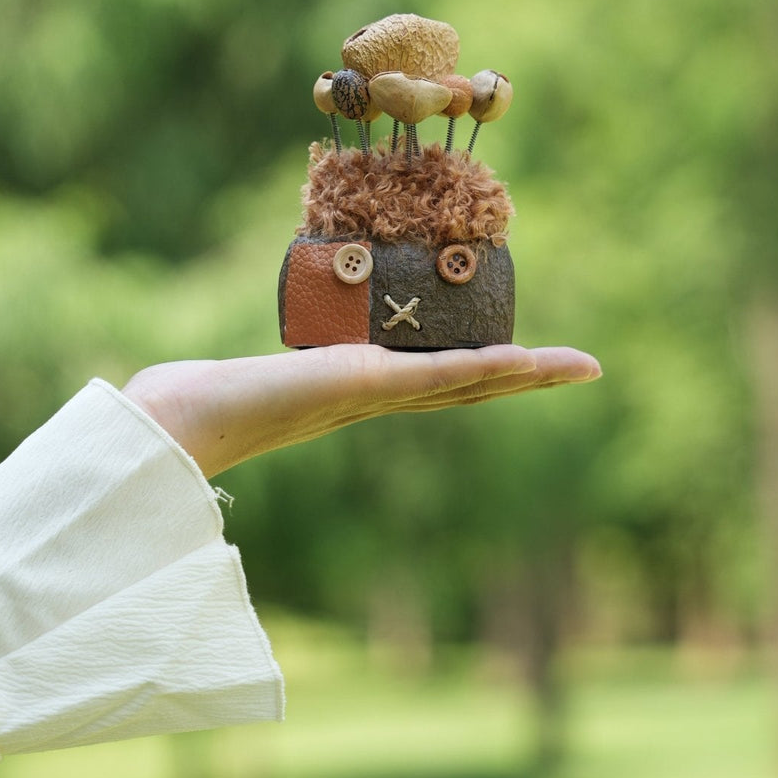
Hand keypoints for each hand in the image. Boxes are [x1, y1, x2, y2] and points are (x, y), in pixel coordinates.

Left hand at [122, 344, 600, 478]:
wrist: (189, 420)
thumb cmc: (216, 397)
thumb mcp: (270, 368)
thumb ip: (286, 359)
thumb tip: (264, 357)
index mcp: (368, 391)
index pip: (446, 382)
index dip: (496, 374)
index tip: (537, 362)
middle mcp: (382, 398)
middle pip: (474, 387)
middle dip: (533, 378)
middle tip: (588, 367)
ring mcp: (378, 395)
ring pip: (468, 382)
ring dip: (527, 375)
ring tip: (579, 367)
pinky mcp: (364, 384)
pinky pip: (436, 375)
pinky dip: (481, 367)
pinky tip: (521, 359)